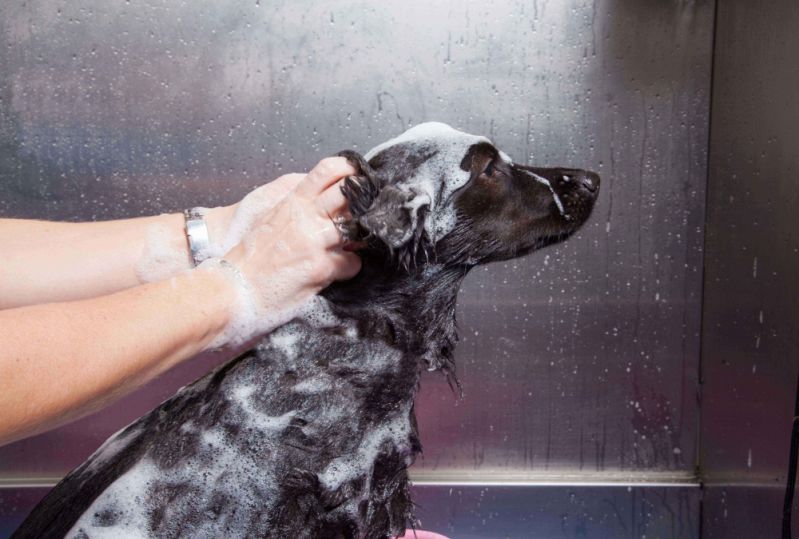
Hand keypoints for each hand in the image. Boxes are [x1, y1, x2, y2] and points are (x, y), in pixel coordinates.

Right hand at [201, 157, 361, 347]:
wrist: (234, 288)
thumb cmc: (249, 258)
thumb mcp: (270, 219)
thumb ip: (296, 208)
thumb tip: (320, 203)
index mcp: (292, 202)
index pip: (327, 171)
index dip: (349, 170)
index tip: (360, 177)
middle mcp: (305, 217)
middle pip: (350, 195)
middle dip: (364, 202)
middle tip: (369, 213)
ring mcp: (315, 241)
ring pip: (357, 227)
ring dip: (361, 237)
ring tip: (354, 244)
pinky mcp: (321, 267)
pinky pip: (352, 262)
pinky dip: (350, 267)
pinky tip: (340, 271)